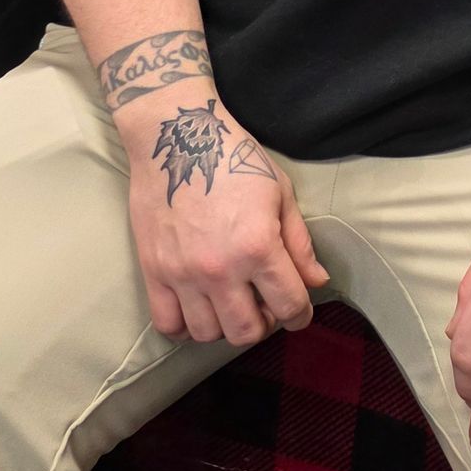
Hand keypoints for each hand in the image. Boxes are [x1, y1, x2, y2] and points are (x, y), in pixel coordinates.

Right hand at [122, 93, 327, 347]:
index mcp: (258, 247)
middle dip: (263, 324)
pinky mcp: (153, 270)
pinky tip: (196, 307)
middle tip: (262, 304)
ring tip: (229, 301)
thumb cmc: (234, 158)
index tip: (298, 309)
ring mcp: (182, 273)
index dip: (301, 314)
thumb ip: (299, 243)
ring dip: (224, 324)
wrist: (176, 136)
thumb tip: (317, 282)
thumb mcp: (280, 192)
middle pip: (247, 332)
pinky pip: (167, 324)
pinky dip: (183, 326)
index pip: (290, 306)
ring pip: (207, 334)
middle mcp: (220, 268)